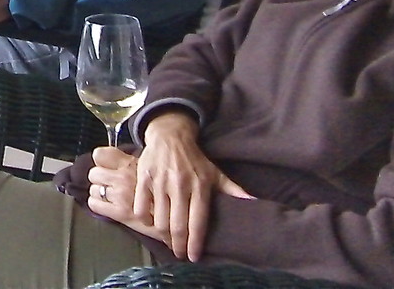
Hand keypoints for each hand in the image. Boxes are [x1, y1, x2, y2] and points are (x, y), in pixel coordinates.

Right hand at [86, 114, 251, 260]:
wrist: (170, 136)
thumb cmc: (195, 159)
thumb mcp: (215, 173)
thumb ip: (233, 189)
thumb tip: (253, 202)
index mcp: (200, 186)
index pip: (198, 222)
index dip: (195, 243)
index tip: (194, 257)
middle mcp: (180, 185)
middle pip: (178, 225)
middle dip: (178, 245)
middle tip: (179, 254)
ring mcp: (160, 182)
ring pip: (159, 220)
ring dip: (162, 235)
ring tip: (167, 240)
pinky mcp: (144, 178)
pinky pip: (140, 208)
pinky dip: (145, 220)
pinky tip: (150, 222)